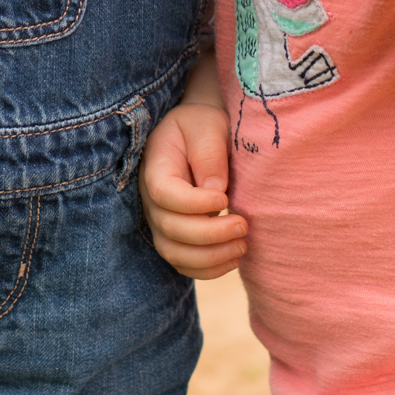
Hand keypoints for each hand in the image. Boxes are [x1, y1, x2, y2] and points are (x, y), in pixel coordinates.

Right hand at [140, 98, 246, 279]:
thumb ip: (209, 153)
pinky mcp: (175, 237)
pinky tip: (234, 259)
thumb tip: (216, 191)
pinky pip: (183, 264)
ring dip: (210, 257)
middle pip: (170, 228)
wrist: (197, 133)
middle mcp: (151, 199)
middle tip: (244, 225)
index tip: (225, 199)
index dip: (194, 203)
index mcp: (155, 167)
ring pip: (175, 253)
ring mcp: (160, 221)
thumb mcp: (207, 125)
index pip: (165, 194)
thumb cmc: (202, 125)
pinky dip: (207, 270)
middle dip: (210, 234)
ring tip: (242, 246)